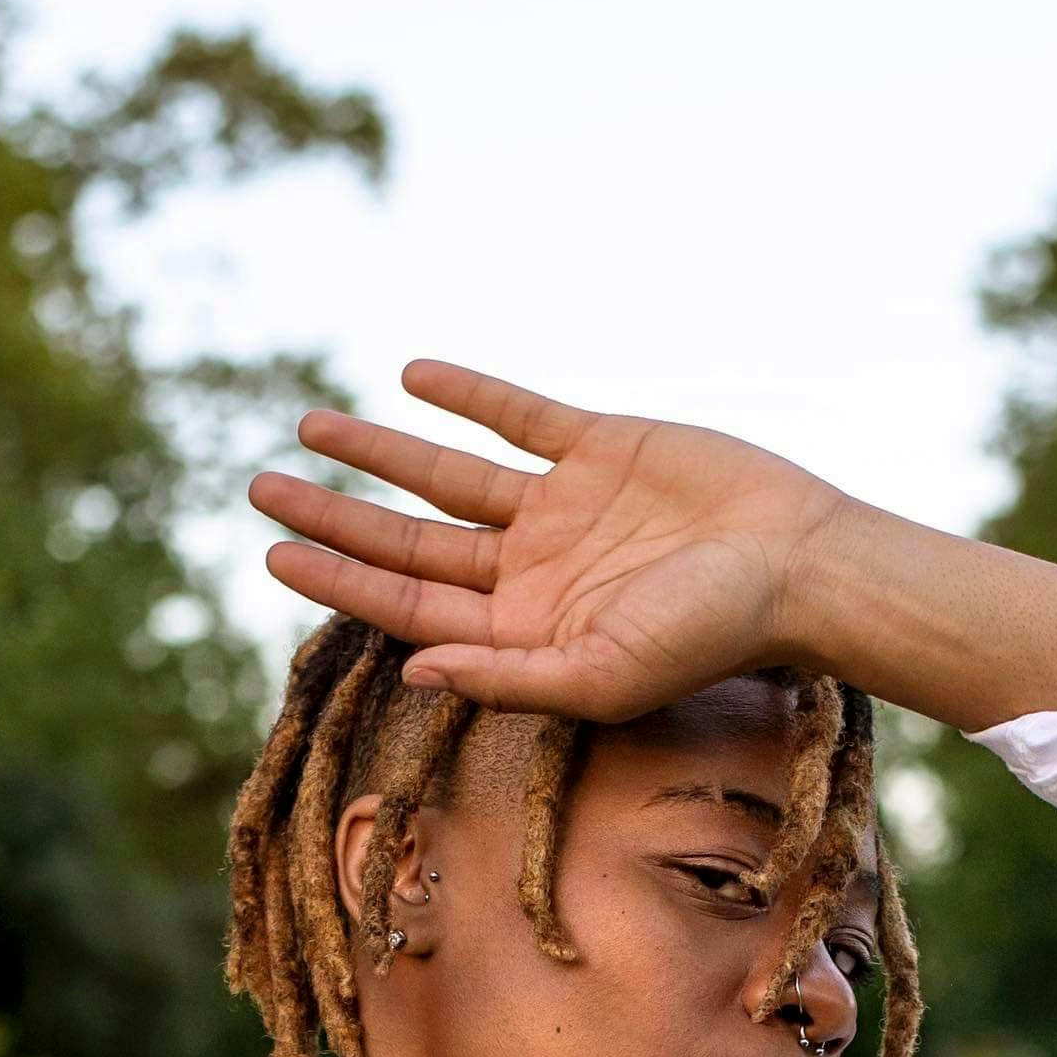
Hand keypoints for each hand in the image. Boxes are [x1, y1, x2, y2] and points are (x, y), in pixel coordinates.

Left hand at [250, 359, 853, 716]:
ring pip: (448, 476)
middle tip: (258, 487)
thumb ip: (506, 677)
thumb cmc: (709, 637)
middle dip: (336, 515)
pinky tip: (409, 378)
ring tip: (309, 427)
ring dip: (380, 452)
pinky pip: (519, 416)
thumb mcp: (602, 674)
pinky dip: (467, 395)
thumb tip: (410, 672)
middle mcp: (532, 572)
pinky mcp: (601, 448)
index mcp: (524, 631)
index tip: (274, 551)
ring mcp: (563, 508)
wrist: (798, 562)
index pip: (409, 606)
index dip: (340, 577)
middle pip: (410, 542)